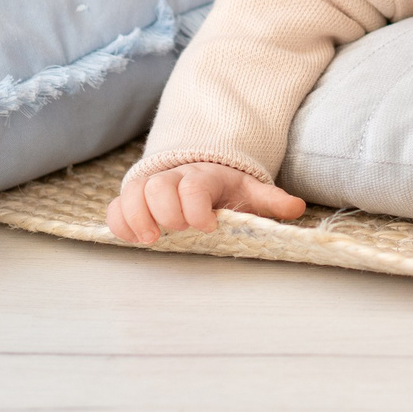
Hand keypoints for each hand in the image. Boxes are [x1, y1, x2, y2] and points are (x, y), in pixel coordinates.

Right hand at [107, 160, 307, 244]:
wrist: (199, 171)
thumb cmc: (226, 189)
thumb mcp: (250, 192)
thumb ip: (270, 201)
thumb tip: (296, 208)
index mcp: (206, 175)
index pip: (194, 184)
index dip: (196, 206)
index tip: (208, 226)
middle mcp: (174, 176)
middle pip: (158, 186)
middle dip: (166, 211)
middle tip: (176, 231)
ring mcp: (150, 186)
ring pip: (132, 193)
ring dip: (137, 217)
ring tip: (151, 240)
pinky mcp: (133, 199)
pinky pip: (116, 207)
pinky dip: (120, 222)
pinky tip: (134, 239)